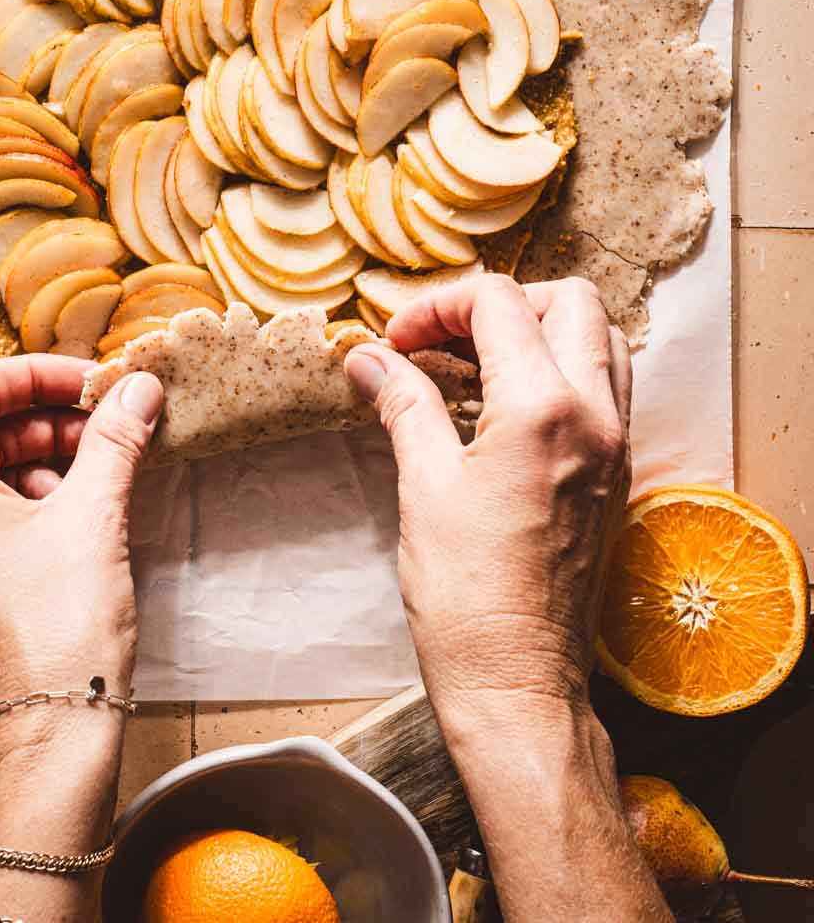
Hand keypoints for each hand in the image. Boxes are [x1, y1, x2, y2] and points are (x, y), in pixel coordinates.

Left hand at [0, 356, 163, 733]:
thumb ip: (113, 438)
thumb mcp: (94, 516)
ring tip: (99, 467)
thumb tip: (138, 386)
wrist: (52, 735)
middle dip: (45, 418)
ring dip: (40, 457)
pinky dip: (25, 498)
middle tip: (105, 422)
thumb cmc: (64, 629)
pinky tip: (76, 508)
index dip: (36, 375)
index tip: (89, 384)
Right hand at [345, 275, 630, 733]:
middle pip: (566, 300)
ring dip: (537, 329)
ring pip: (597, 337)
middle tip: (441, 337)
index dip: (436, 305)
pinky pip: (605, 387)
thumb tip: (368, 357)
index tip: (395, 341)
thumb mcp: (423, 484)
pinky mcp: (617, 474)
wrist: (519, 684)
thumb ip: (404, 403)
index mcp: (545, 408)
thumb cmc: (466, 596)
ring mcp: (615, 444)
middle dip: (498, 302)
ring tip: (473, 363)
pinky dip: (560, 369)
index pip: (499, 302)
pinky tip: (503, 403)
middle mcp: (596, 415)